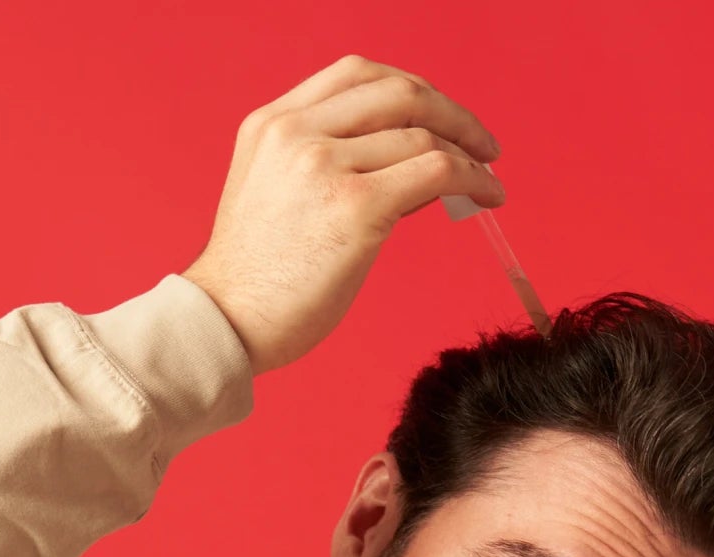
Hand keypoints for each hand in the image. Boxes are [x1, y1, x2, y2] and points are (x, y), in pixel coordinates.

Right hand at [183, 53, 503, 377]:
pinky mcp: (357, 206)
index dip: (410, 89)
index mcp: (273, 123)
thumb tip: (403, 166)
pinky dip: (472, 178)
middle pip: (398, 92)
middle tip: (480, 142)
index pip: (357, 75)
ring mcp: (327, 165)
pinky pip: (435, 171)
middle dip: (450, 112)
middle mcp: (298, 132)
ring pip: (423, 134)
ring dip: (469, 152)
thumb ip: (321, 166)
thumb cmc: (254, 282)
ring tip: (487, 178)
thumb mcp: (272, 195)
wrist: (226, 324)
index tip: (438, 114)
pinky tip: (487, 194)